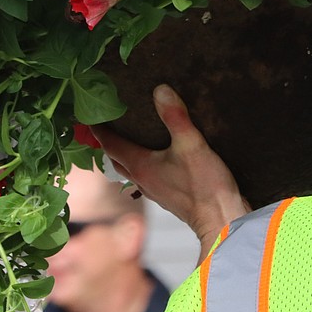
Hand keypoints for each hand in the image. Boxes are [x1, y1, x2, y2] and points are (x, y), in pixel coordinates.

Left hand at [93, 85, 250, 262]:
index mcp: (141, 166)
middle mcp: (142, 180)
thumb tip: (160, 90)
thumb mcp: (192, 145)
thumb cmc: (205, 186)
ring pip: (131, 170)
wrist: (221, 221)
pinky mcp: (169, 196)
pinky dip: (143, 164)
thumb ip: (176, 117)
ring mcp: (155, 191)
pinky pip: (147, 176)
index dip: (99, 129)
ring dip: (125, 154)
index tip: (90, 113)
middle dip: (109, 141)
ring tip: (130, 137)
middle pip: (116, 159)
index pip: (110, 144)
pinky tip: (157, 158)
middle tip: (107, 123)